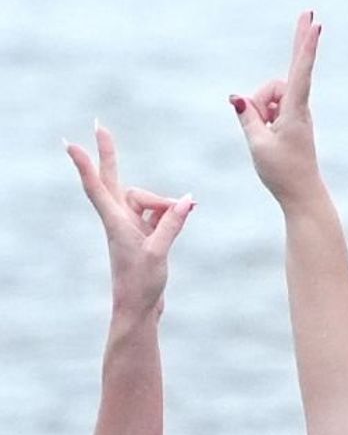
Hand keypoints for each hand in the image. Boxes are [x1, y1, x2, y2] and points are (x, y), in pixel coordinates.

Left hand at [66, 126, 192, 317]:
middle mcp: (120, 220)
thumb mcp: (159, 252)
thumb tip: (187, 200)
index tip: (71, 143)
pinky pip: (158, 215)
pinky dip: (171, 213)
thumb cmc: (141, 283)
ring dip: (165, 203)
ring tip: (189, 211)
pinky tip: (186, 213)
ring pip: (147, 201)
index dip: (85, 164)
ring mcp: (131, 227)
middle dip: (110, 155)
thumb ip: (171, 224)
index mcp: (116, 222)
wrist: (138, 308)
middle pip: (116, 180)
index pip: (97, 187)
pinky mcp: (143, 236)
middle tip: (100, 126)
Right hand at [231, 12, 324, 204]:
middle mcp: (299, 108)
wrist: (301, 194)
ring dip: (259, 113)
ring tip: (267, 138)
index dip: (305, 46)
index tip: (314, 24)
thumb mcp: (257, 143)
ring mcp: (295, 112)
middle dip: (279, 74)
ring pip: (266, 97)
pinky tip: (267, 137)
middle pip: (276, 82)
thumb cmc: (282, 172)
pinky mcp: (290, 119)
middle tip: (300, 36)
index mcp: (295, 111)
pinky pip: (266, 108)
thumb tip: (237, 98)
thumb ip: (246, 116)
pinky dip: (260, 118)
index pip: (300, 71)